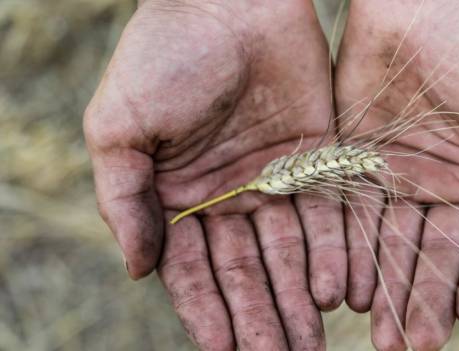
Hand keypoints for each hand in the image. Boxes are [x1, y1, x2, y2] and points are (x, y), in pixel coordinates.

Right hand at [84, 1, 344, 348]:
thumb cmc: (165, 55)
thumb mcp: (120, 128)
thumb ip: (125, 201)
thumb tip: (138, 272)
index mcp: (179, 195)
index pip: (195, 271)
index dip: (209, 313)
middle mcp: (230, 195)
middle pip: (248, 272)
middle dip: (262, 319)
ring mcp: (276, 179)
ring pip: (291, 253)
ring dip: (299, 300)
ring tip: (312, 345)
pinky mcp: (319, 158)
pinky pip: (328, 216)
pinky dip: (333, 254)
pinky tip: (337, 293)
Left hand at [335, 0, 458, 348]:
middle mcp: (453, 183)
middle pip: (441, 254)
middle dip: (431, 298)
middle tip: (418, 343)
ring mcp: (405, 173)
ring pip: (397, 243)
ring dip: (392, 288)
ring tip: (385, 334)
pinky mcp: (360, 158)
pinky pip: (357, 214)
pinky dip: (356, 252)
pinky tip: (354, 289)